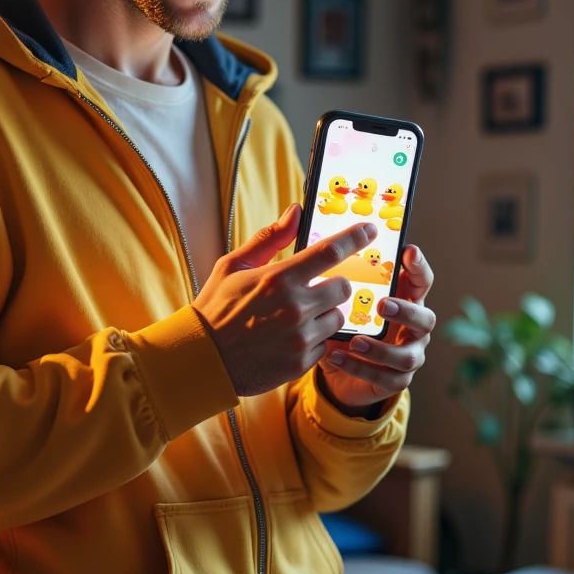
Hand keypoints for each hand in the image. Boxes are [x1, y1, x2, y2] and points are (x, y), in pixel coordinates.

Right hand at [193, 204, 374, 396]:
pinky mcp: (300, 362)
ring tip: (295, 319)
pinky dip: (313, 341)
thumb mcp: (233, 265)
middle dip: (334, 286)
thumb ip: (269, 238)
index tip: (371, 230)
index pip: (331, 252)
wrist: (202, 359)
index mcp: (279, 278)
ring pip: (336, 318)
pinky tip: (288, 340)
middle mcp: (295, 307)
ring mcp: (300, 337)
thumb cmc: (215, 308)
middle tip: (314, 290)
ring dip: (324, 315)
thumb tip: (296, 211)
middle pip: (343, 288)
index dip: (356, 238)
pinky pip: (325, 345)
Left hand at [315, 244, 434, 412]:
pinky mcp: (394, 381)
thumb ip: (338, 280)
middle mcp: (413, 329)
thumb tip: (315, 242)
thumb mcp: (340, 302)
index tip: (409, 251)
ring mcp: (408, 356)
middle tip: (381, 304)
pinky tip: (336, 358)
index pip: (421, 281)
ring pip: (408, 356)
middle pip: (425, 319)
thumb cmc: (344, 325)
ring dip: (381, 349)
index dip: (419, 267)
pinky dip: (359, 368)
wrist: (338, 369)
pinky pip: (384, 379)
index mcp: (404, 302)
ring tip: (355, 341)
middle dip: (406, 311)